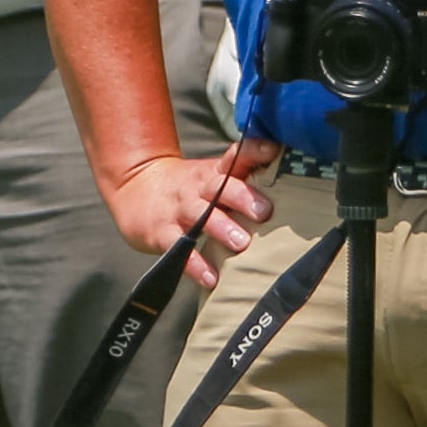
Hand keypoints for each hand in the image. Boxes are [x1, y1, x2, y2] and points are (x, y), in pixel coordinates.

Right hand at [99, 138, 275, 280]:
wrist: (135, 189)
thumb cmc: (191, 189)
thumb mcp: (214, 176)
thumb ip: (247, 175)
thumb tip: (291, 173)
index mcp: (215, 173)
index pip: (235, 156)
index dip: (252, 151)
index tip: (270, 149)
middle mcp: (198, 188)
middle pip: (219, 186)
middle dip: (242, 197)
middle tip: (264, 211)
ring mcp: (179, 209)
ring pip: (200, 215)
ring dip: (221, 228)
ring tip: (241, 244)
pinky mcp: (162, 233)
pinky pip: (178, 248)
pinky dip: (194, 264)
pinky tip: (211, 277)